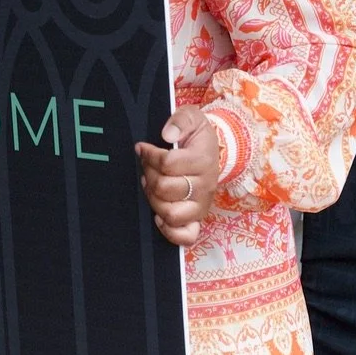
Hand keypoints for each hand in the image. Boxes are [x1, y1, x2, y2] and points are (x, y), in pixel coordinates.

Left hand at [134, 105, 219, 246]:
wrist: (212, 151)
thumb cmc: (197, 136)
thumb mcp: (192, 118)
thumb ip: (180, 120)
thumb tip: (167, 134)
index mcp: (203, 161)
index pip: (167, 163)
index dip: (149, 155)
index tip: (142, 148)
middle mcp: (205, 186)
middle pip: (165, 188)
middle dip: (149, 175)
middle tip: (146, 167)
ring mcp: (201, 205)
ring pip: (171, 213)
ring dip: (153, 199)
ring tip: (151, 185)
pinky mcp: (198, 219)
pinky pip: (186, 237)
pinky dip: (169, 230)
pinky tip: (158, 215)